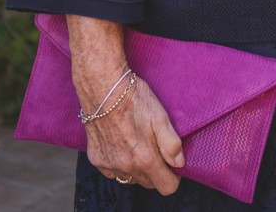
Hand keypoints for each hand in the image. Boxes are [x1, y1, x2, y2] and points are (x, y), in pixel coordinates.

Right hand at [65, 15, 183, 194]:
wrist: (103, 88)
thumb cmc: (134, 99)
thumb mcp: (161, 117)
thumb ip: (171, 144)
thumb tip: (179, 163)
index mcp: (145, 159)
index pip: (166, 187)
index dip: (173, 177)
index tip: (172, 164)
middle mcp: (126, 167)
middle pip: (148, 183)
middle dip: (155, 171)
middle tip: (155, 148)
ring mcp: (109, 164)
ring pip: (129, 178)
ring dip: (137, 169)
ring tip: (137, 145)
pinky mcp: (96, 158)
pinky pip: (112, 171)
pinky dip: (118, 163)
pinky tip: (121, 145)